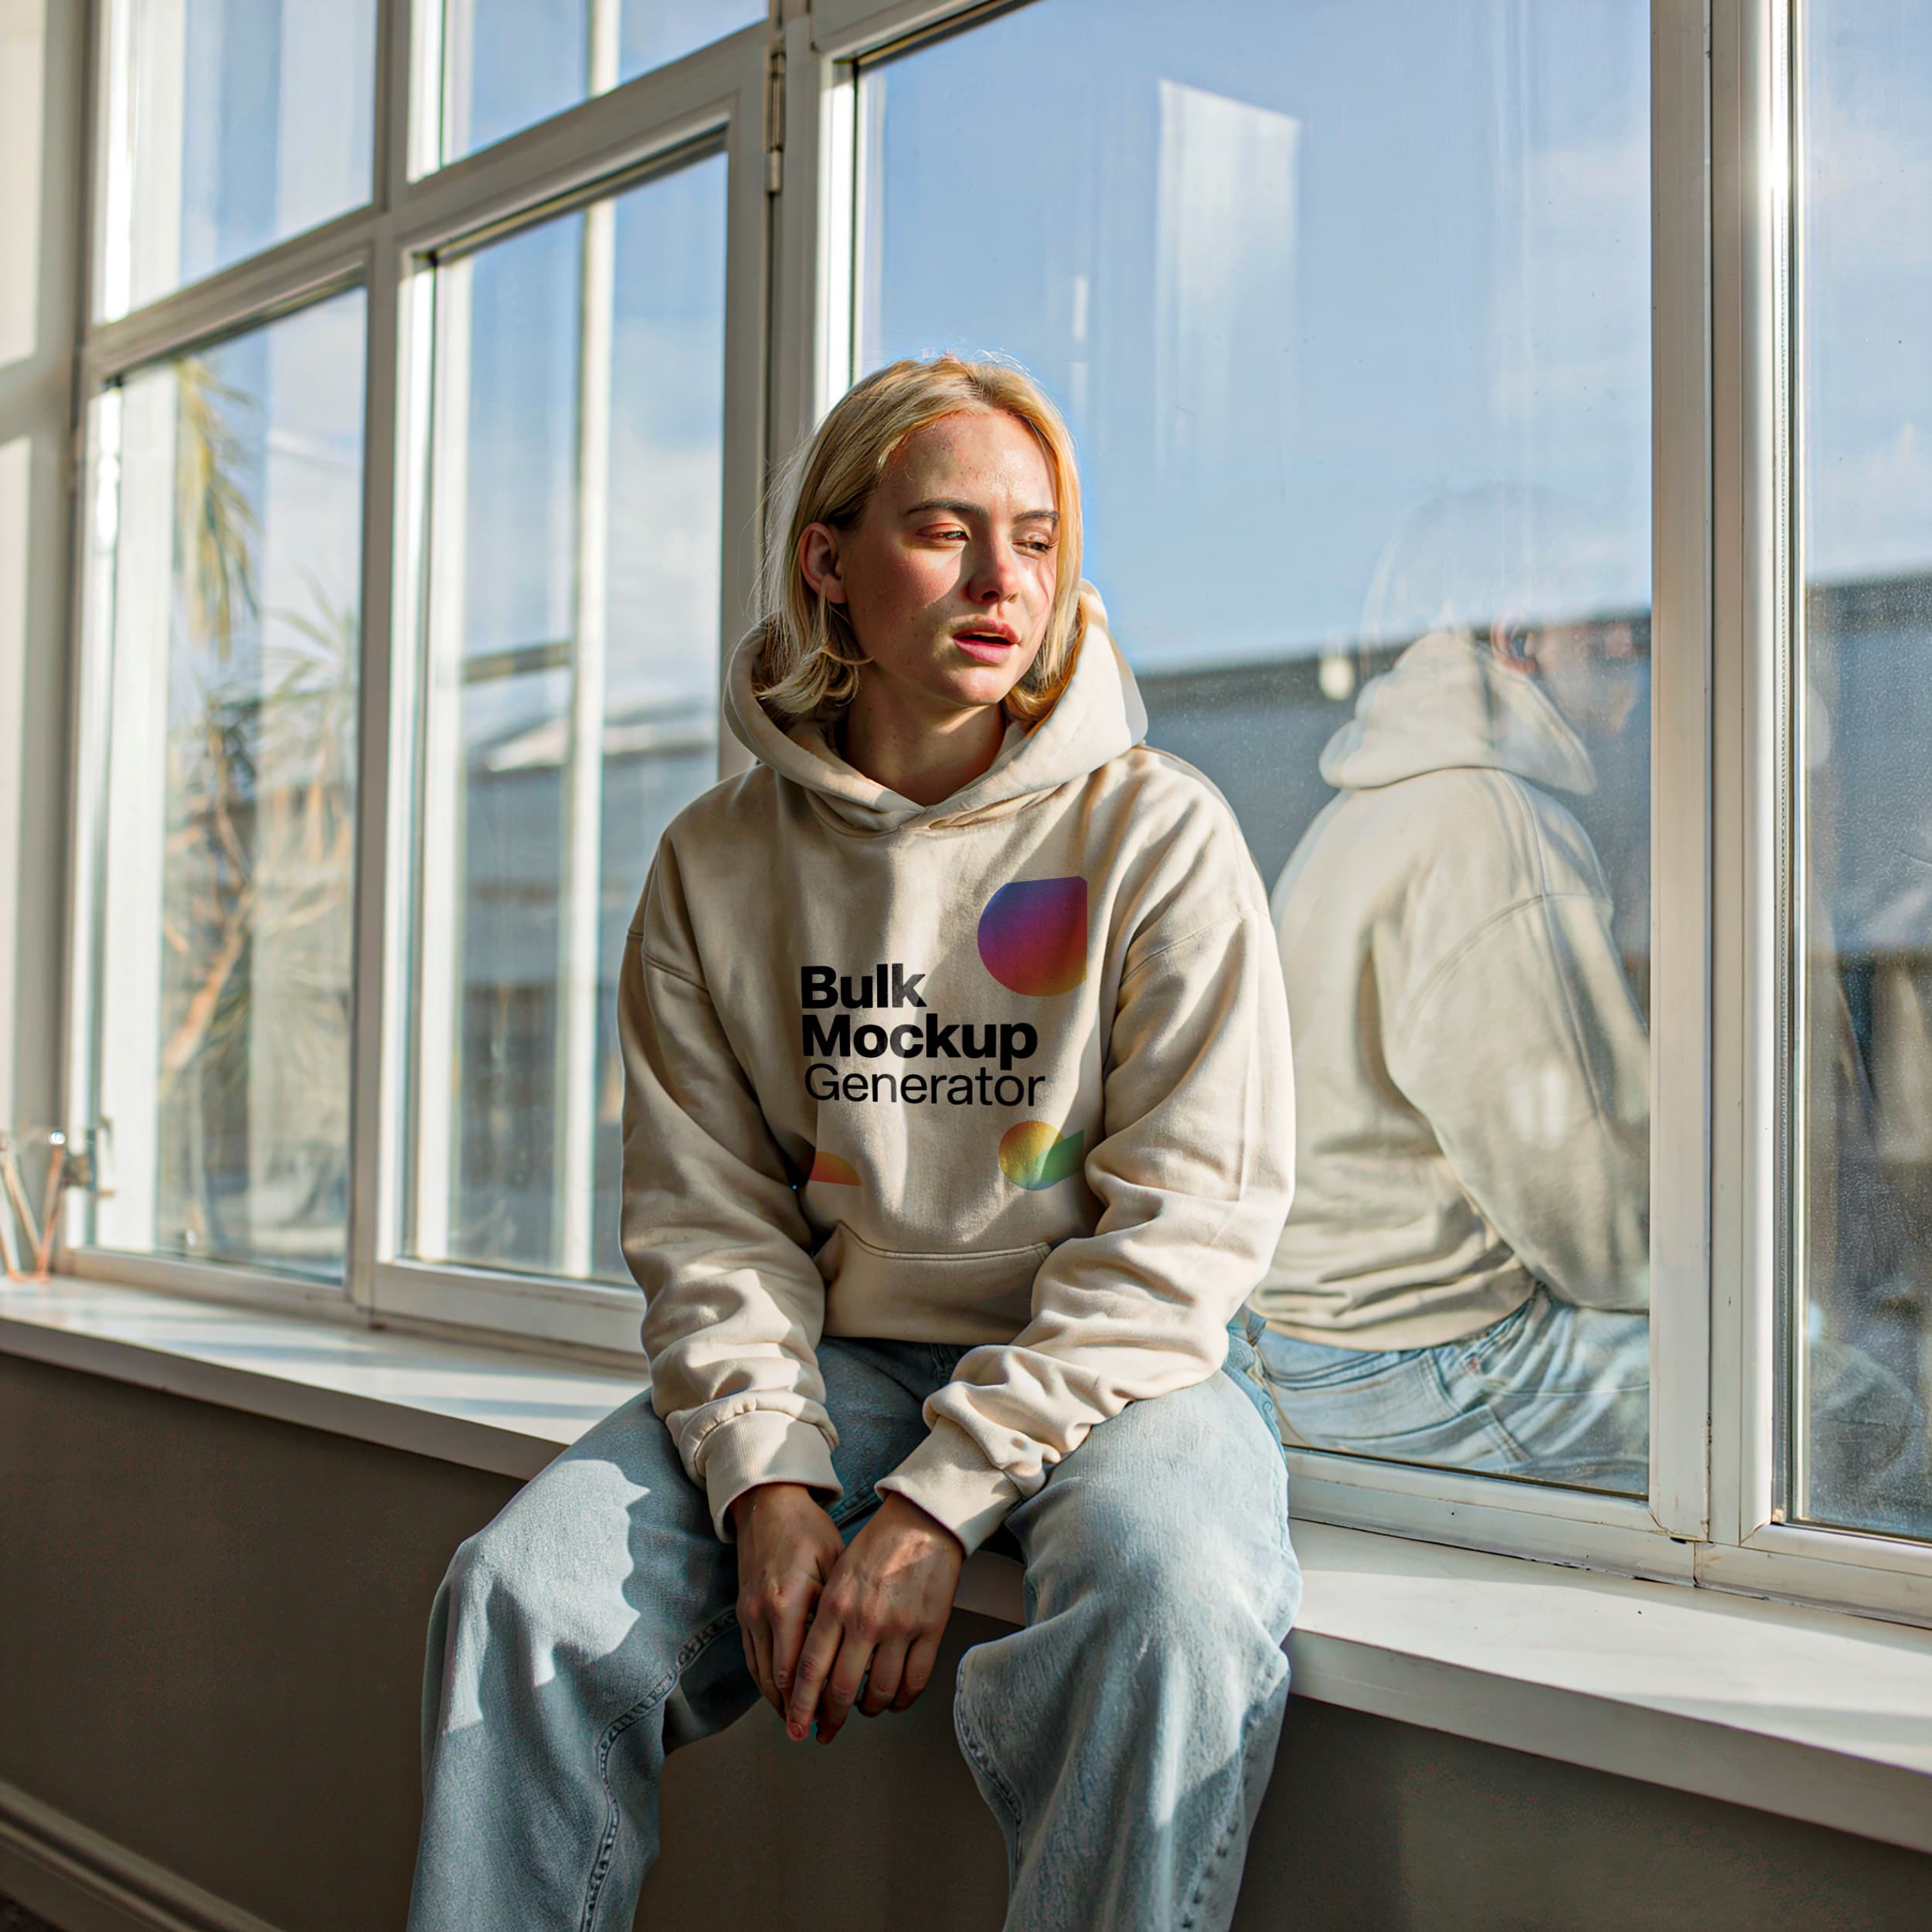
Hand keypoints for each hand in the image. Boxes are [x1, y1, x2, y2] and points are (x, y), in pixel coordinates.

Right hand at [731, 1483, 846, 1720]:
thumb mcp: (834, 1562)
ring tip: (797, 1724)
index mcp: (787, 1602)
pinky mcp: (743, 1611)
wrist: (767, 1504)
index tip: (823, 1724)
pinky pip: (753, 1657)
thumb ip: (841, 1607)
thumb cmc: (808, 1530)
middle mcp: (762, 1614)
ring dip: (778, 1701)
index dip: (809, 1702)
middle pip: (776, 1680)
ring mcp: (748, 1614)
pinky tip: (781, 1694)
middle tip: (811, 1735)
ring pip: (761, 1673)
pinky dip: (766, 1680)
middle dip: (793, 1711)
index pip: (797, 1669)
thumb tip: (861, 1648)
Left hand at [786, 1493, 962, 1745]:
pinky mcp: (931, 1628)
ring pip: (880, 1691)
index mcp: (835, 1604)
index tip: (796, 1727)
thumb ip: (826, 1618)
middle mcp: (864, 1620)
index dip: (801, 1706)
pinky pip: (915, 1681)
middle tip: (827, 1732)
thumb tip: (813, 1667)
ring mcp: (900, 1626)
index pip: (810, 1669)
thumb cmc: (877, 1546)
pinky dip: (903, 1700)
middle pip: (842, 1689)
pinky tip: (895, 1701)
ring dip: (869, 1710)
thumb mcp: (837, 1574)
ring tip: (865, 1710)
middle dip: (831, 1719)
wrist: (922, 1521)